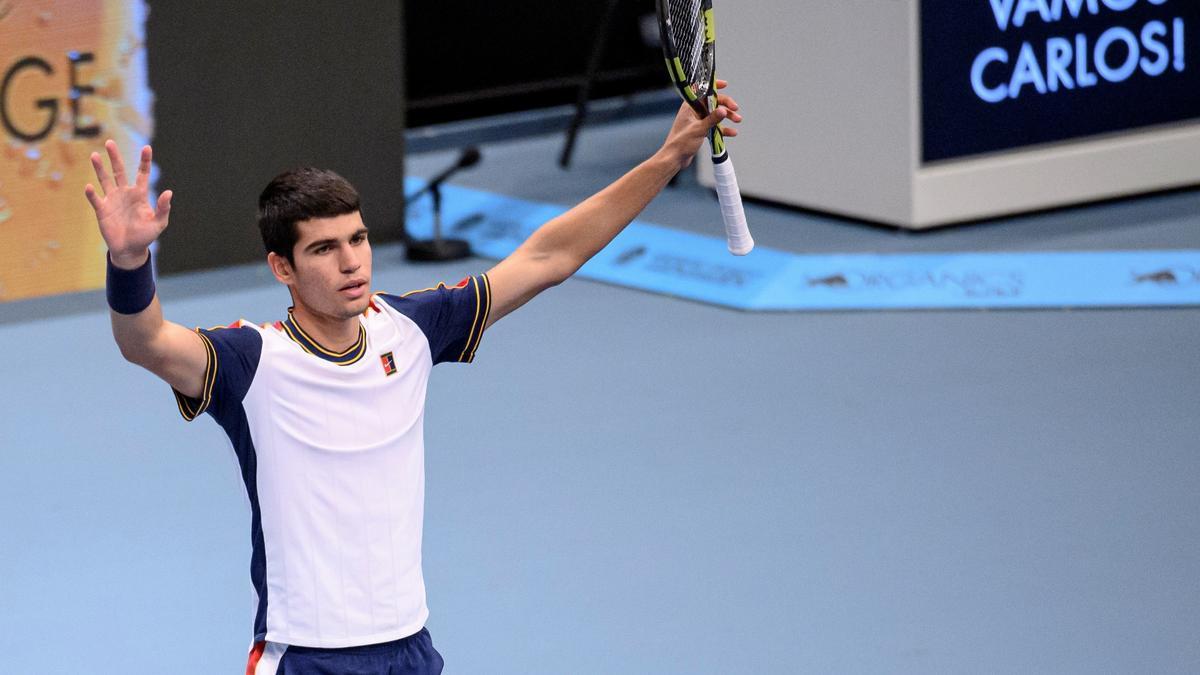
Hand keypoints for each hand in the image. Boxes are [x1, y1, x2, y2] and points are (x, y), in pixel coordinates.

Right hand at [84, 140, 172, 268]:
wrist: (129, 250)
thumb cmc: (146, 236)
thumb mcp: (158, 224)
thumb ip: (163, 208)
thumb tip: (169, 192)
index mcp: (140, 195)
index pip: (142, 174)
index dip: (145, 161)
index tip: (147, 147)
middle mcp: (125, 193)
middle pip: (119, 171)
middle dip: (115, 157)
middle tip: (110, 142)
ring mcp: (112, 200)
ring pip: (104, 180)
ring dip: (99, 168)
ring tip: (94, 155)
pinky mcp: (102, 210)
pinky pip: (95, 199)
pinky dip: (92, 193)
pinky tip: (89, 186)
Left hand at [657, 80, 742, 170]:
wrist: (674, 158)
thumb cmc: (681, 142)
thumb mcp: (699, 129)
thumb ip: (712, 119)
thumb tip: (723, 110)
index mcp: (689, 106)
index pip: (702, 90)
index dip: (713, 86)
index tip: (724, 85)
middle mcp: (694, 111)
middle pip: (713, 103)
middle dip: (725, 105)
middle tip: (736, 109)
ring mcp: (697, 121)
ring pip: (715, 114)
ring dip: (727, 116)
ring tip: (738, 120)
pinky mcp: (700, 130)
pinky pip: (714, 126)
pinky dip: (723, 128)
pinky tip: (732, 132)